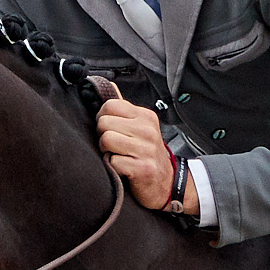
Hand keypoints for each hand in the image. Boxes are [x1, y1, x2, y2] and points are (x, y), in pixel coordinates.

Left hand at [97, 97, 183, 211]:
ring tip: (118, 155)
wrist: (167, 184)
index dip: (103, 118)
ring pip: (106, 140)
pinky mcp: (142, 169)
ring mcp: (146, 149)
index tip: (110, 129)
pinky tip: (124, 169)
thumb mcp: (142, 127)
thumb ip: (125, 108)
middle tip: (114, 146)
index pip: (110, 105)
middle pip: (103, 123)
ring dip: (106, 151)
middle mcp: (147, 130)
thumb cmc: (148, 154)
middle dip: (103, 136)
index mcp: (146, 117)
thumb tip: (110, 85)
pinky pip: (112, 162)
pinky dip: (113, 168)